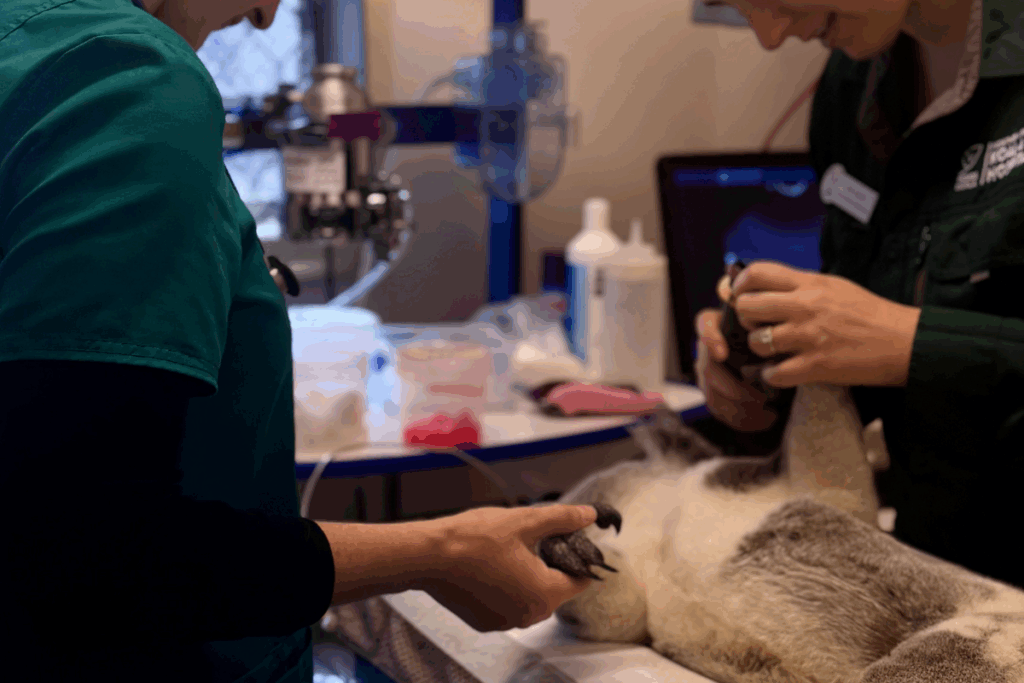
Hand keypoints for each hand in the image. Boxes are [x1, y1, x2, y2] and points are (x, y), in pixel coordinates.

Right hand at [422, 505, 597, 631]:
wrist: (427, 556)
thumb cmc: (475, 538)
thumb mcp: (524, 521)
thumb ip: (562, 519)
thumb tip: (588, 515)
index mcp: (544, 594)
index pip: (580, 581)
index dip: (577, 558)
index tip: (564, 540)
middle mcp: (528, 616)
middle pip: (555, 590)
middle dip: (550, 566)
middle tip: (532, 540)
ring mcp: (504, 622)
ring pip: (530, 598)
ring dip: (527, 577)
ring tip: (508, 550)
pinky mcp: (484, 622)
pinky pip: (507, 605)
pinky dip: (505, 588)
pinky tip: (490, 566)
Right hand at [693, 275, 779, 431]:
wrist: (795, 355)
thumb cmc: (788, 333)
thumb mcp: (783, 321)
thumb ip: (774, 315)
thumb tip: (770, 313)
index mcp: (725, 324)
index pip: (705, 323)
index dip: (709, 338)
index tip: (722, 353)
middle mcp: (713, 347)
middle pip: (708, 367)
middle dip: (731, 386)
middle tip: (760, 396)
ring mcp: (712, 371)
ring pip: (712, 393)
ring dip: (738, 406)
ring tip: (767, 410)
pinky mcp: (718, 393)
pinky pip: (720, 409)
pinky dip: (742, 418)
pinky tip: (767, 419)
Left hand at [730, 261, 920, 386]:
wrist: (907, 342)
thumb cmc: (871, 314)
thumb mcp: (835, 286)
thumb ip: (801, 286)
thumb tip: (767, 287)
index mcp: (810, 283)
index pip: (756, 273)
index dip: (740, 286)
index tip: (742, 296)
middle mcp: (805, 306)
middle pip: (747, 307)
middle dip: (745, 319)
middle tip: (757, 326)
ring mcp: (810, 337)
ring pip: (757, 342)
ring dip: (759, 350)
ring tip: (772, 352)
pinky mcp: (816, 366)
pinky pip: (773, 373)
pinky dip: (772, 376)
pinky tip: (782, 372)